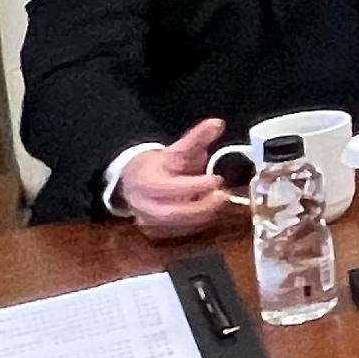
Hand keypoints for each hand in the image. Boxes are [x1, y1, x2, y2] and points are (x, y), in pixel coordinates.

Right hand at [115, 117, 238, 241]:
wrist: (136, 180)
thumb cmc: (160, 165)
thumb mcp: (177, 149)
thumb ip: (197, 138)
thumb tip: (217, 124)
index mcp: (145, 181)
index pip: (168, 188)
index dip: (195, 186)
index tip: (216, 179)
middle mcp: (143, 204)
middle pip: (171, 213)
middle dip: (200, 207)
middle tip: (222, 197)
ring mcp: (148, 220)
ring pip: (176, 226)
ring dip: (201, 217)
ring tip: (218, 203)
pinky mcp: (156, 231)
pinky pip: (177, 234)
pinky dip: (195, 225)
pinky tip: (208, 213)